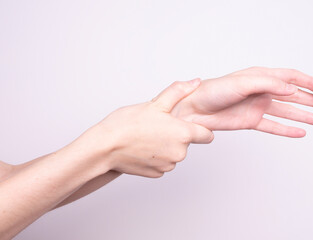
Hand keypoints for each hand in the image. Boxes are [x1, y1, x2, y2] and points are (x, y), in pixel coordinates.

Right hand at [78, 79, 213, 177]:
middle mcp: (180, 153)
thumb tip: (195, 82)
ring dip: (165, 146)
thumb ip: (178, 92)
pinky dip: (155, 157)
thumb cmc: (127, 124)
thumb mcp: (155, 103)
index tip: (186, 125)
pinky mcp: (157, 174)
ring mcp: (168, 165)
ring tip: (146, 137)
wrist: (105, 147)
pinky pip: (162, 164)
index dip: (199, 129)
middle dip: (175, 135)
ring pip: (173, 153)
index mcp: (183, 134)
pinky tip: (142, 149)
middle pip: (187, 143)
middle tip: (155, 126)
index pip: (207, 135)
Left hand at [171, 67, 312, 137]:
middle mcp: (261, 91)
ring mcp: (257, 107)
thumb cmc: (213, 91)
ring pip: (287, 112)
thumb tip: (290, 88)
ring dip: (304, 115)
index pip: (290, 77)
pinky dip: (287, 130)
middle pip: (292, 95)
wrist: (194, 110)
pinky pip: (274, 126)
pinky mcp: (251, 121)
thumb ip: (267, 84)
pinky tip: (300, 132)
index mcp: (260, 76)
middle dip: (311, 100)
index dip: (308, 82)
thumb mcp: (242, 83)